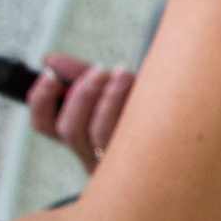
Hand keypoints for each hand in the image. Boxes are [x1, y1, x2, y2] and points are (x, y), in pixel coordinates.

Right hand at [25, 52, 135, 173]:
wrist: (180, 126)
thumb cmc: (143, 104)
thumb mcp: (110, 88)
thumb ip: (81, 74)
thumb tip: (49, 60)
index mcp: (78, 137)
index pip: (43, 125)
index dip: (40, 100)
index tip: (50, 73)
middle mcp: (92, 153)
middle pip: (69, 131)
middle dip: (80, 96)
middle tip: (98, 70)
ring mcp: (116, 161)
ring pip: (100, 133)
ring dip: (108, 98)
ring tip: (122, 74)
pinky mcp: (142, 159)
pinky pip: (132, 137)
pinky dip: (132, 109)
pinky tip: (141, 89)